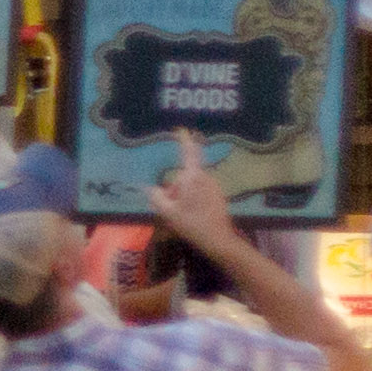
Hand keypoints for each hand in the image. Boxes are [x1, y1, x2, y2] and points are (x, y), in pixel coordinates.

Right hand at [150, 136, 243, 256]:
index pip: (188, 153)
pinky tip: (192, 216)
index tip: (181, 130)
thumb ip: (156, 197)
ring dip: (184, 194)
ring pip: (192, 185)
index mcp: (193, 177)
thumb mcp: (167, 212)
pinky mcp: (218, 196)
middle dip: (176, 187)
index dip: (184, 140)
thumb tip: (152, 188)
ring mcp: (214, 187)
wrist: (219, 240)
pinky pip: (200, 191)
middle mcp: (206, 178)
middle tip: (171, 205)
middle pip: (185, 175)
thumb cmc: (192, 224)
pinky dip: (192, 199)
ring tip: (182, 213)